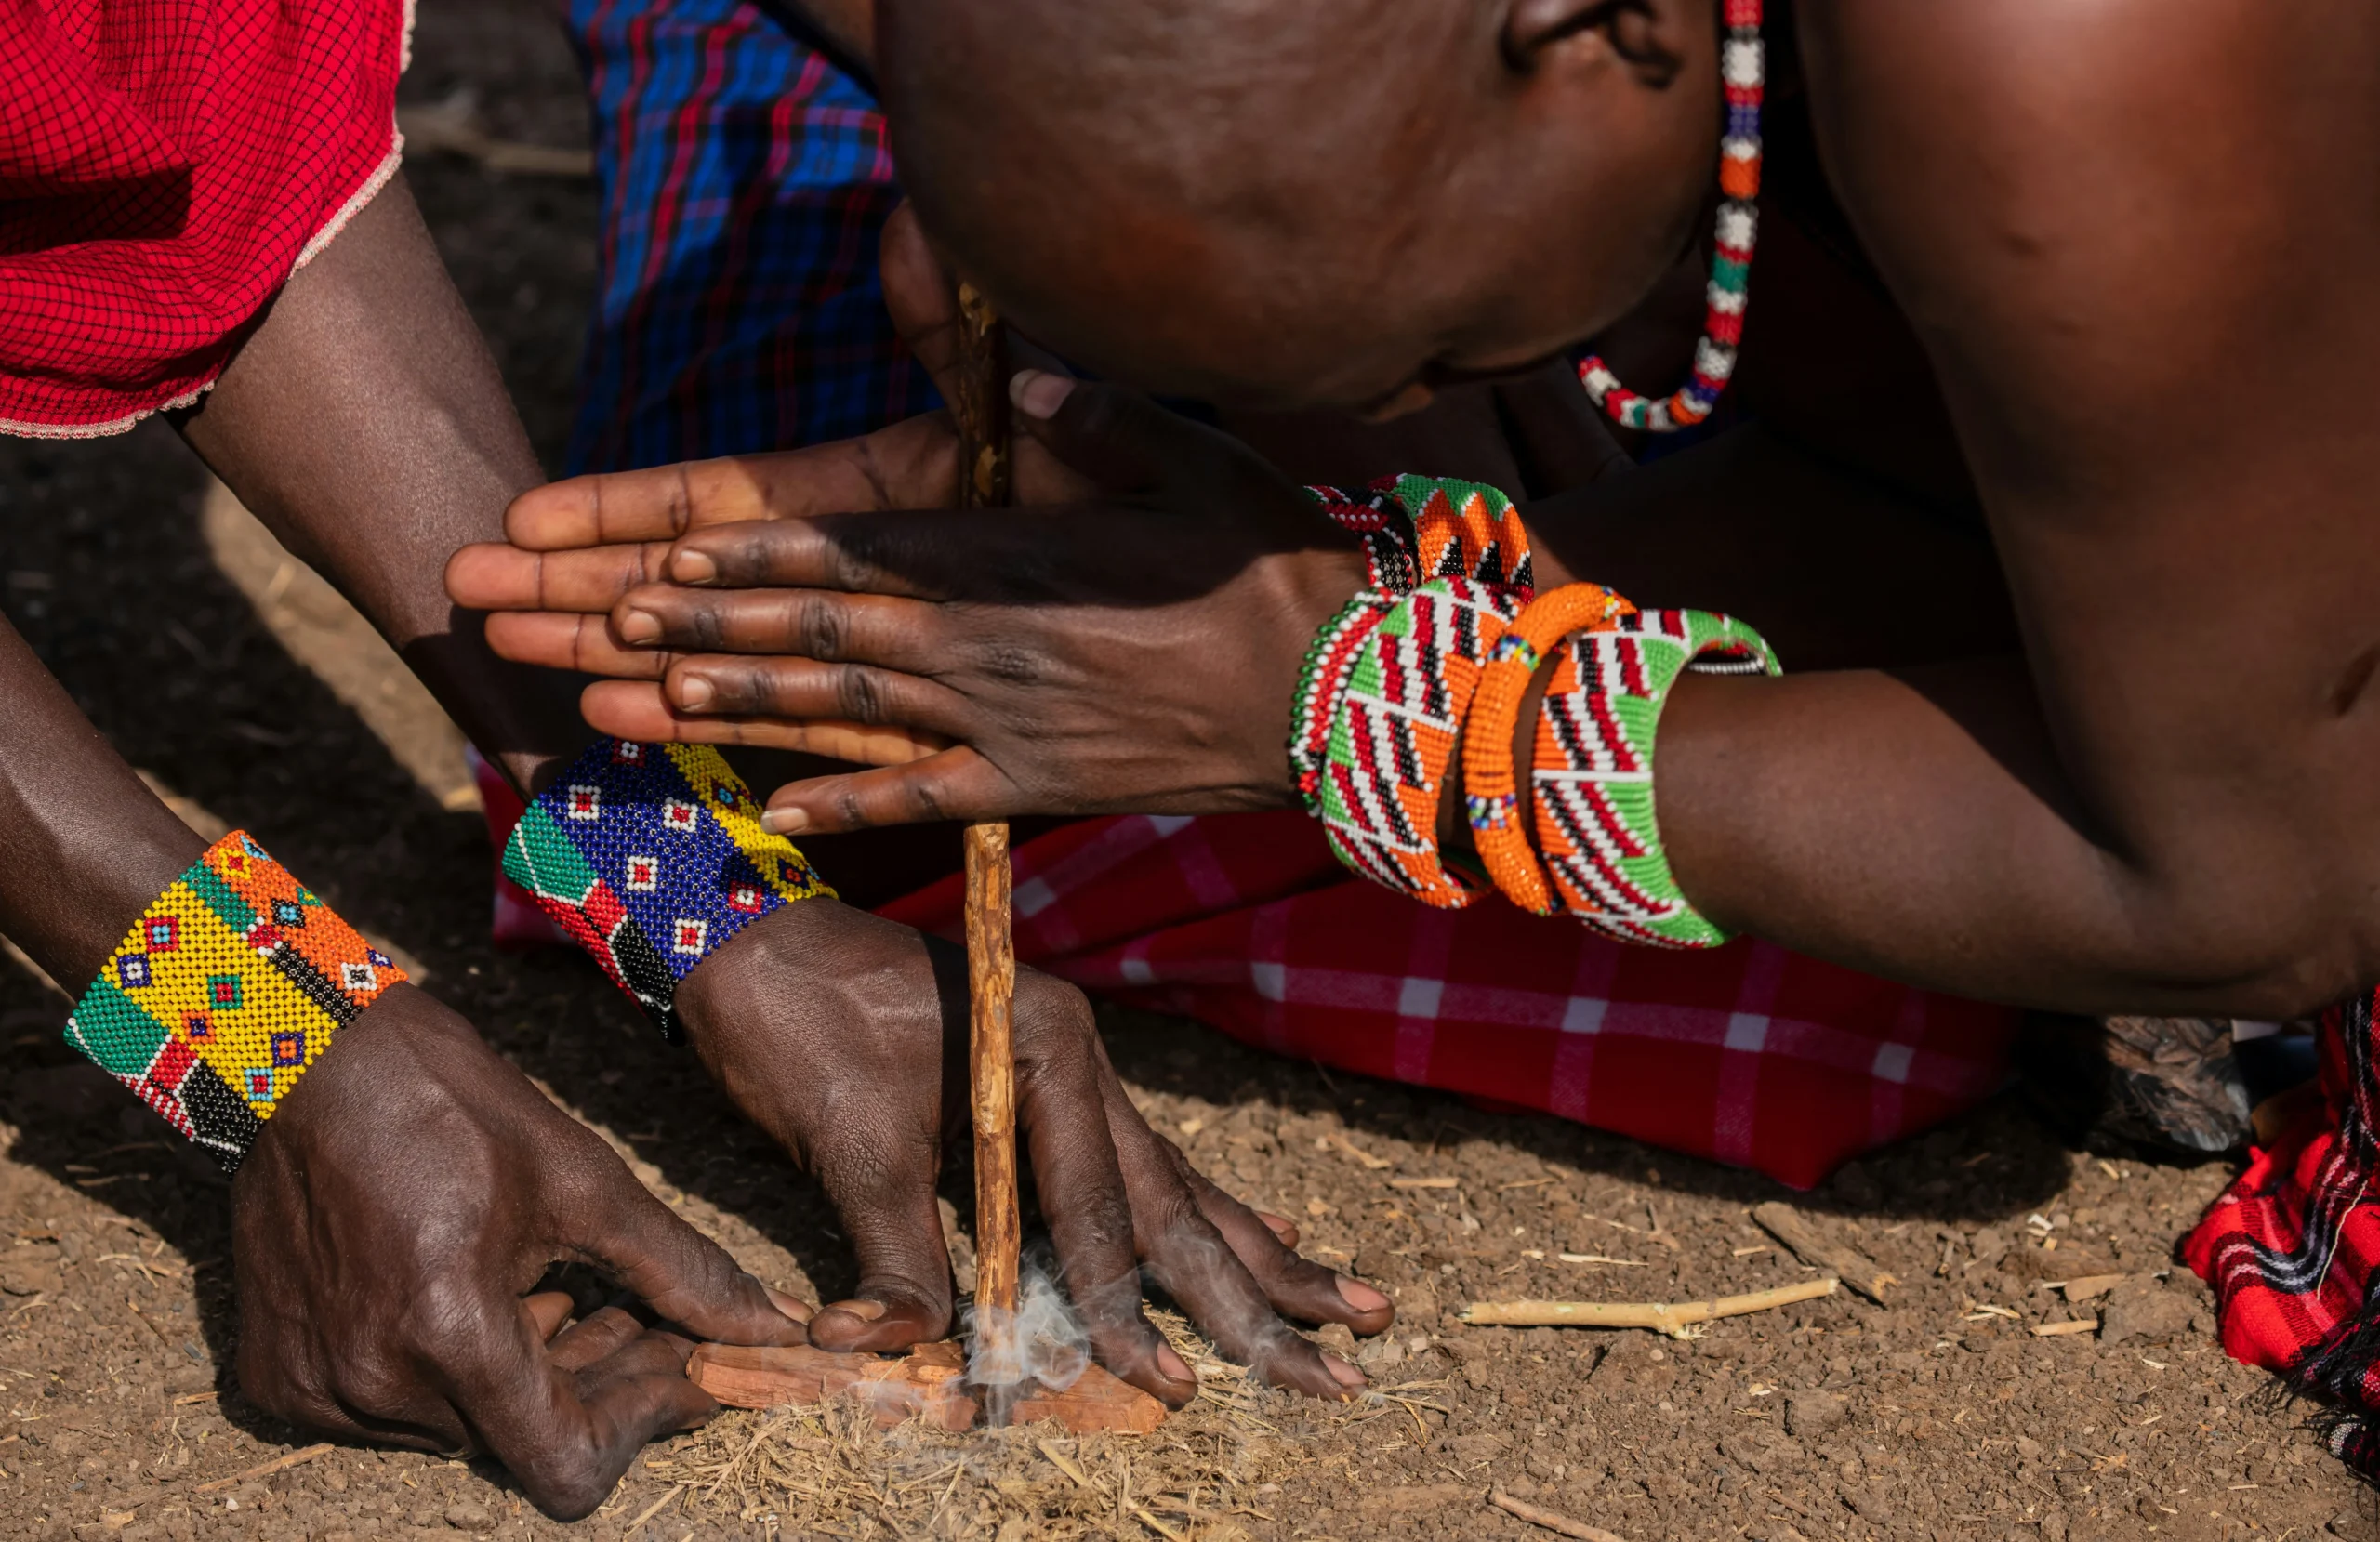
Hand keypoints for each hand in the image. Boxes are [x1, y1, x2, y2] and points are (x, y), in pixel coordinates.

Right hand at [230, 983, 810, 1518]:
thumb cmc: (452, 1106)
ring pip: (464, 1430)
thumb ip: (681, 1272)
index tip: (680, 1365)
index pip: (569, 1468)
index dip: (641, 1423)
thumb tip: (769, 1330)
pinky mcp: (278, 1379)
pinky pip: (391, 1412)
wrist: (308, 1062)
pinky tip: (485, 1298)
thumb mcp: (584, 1182)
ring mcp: (316, 1390)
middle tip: (638, 1316)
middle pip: (523, 1443)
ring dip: (530, 1378)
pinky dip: (453, 1373)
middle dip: (602, 1387)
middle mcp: (374, 1385)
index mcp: (450, 1336)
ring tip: (558, 1294)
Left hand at [448, 372, 1366, 831]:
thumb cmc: (1277, 574)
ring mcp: (1008, 728)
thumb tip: (1029, 375)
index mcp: (1014, 565)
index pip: (854, 559)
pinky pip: (926, 801)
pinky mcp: (1040, 787)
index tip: (658, 559)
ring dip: (735, 714)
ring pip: (843, 722)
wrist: (1345, 705)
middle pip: (817, 642)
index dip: (748, 563)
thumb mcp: (1199, 469)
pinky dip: (848, 807)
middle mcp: (989, 651)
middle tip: (595, 627)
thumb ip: (1105, 420)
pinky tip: (775, 814)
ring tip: (636, 709)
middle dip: (700, 632)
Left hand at [674, 897, 1390, 1397]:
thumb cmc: (792, 1021)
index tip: (1173, 1384)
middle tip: (1346, 1359)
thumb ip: (894, 1250)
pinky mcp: (1043, 1093)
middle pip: (1175, 1201)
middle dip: (1255, 1291)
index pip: (1099, 1207)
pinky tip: (1269, 1234)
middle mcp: (1079, 1059)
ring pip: (1174, 1187)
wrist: (744, 934)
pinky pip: (1134, 1168)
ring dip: (1254, 1257)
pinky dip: (1197, 1213)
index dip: (1130, 1307)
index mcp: (1046, 1052)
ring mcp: (1071, 1073)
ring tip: (1354, 1304)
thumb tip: (898, 1351)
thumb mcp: (842, 1138)